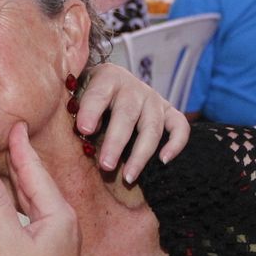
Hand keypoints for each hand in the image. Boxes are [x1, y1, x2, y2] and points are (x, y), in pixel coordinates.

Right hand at [0, 123, 79, 255]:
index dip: (22, 148)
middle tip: (11, 136)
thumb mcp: (7, 242)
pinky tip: (10, 200)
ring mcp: (57, 238)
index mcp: (57, 214)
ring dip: (19, 181)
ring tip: (8, 160)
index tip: (16, 124)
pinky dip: (19, 202)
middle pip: (37, 183)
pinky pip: (32, 216)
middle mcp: (62, 222)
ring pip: (35, 200)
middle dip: (22, 160)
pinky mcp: (49, 251)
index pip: (35, 172)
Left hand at [74, 64, 191, 182]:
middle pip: (127, 114)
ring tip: (128, 177)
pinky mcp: (169, 111)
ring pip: (152, 127)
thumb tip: (82, 132)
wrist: (110, 86)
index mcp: (107, 78)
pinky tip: (164, 161)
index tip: (83, 129)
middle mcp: (134, 86)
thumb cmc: (87, 97)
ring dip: (141, 154)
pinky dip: (176, 143)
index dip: (91, 111)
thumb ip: (75, 110)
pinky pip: (180, 127)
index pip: (99, 94)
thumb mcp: (76, 95)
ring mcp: (154, 99)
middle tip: (105, 165)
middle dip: (116, 142)